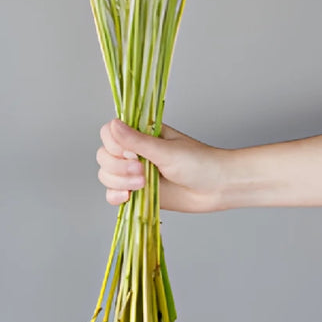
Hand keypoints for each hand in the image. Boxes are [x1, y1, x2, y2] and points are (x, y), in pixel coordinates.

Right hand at [96, 119, 228, 212]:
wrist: (217, 188)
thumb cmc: (200, 163)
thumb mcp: (167, 150)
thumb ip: (137, 141)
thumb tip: (113, 124)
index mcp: (142, 133)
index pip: (109, 133)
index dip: (114, 145)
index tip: (132, 153)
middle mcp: (135, 151)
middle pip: (104, 156)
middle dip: (118, 167)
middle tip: (142, 172)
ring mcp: (135, 172)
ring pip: (106, 175)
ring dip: (119, 182)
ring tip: (143, 184)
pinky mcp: (138, 192)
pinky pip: (113, 194)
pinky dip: (115, 196)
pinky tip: (128, 197)